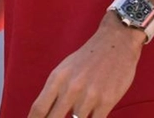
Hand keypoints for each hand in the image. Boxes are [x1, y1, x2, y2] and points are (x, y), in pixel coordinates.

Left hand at [28, 12, 143, 117]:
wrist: (115, 43)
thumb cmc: (87, 58)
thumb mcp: (65, 69)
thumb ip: (55, 90)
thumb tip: (44, 112)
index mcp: (57, 79)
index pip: (39, 108)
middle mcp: (70, 88)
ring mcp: (89, 96)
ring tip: (75, 117)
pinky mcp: (106, 101)